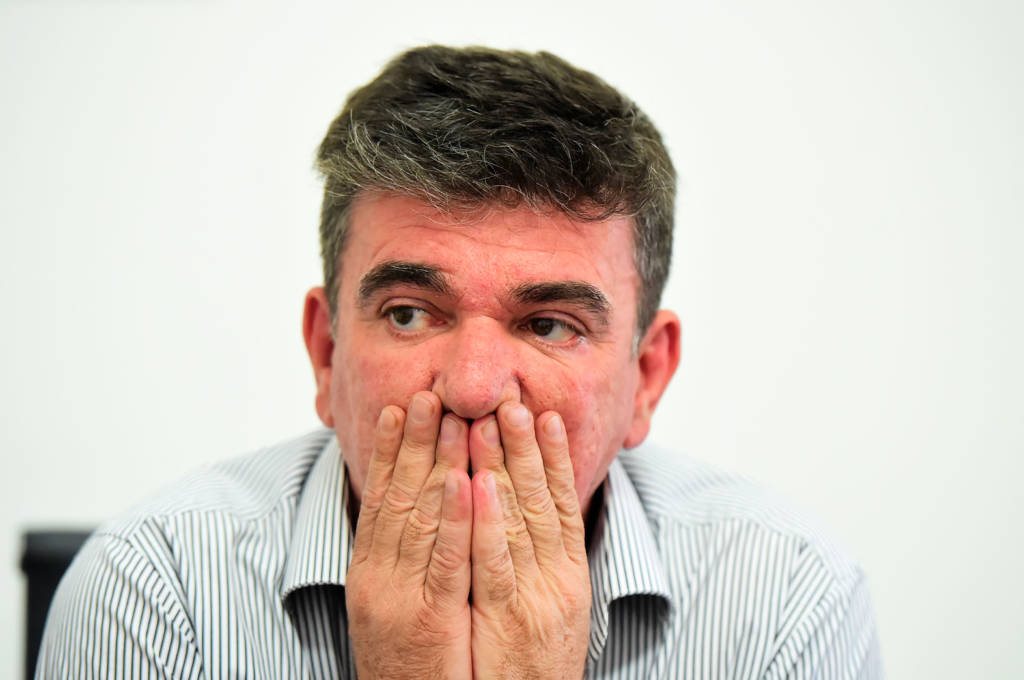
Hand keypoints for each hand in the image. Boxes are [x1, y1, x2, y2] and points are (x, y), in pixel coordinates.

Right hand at [346, 391, 473, 679]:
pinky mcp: (432, 622)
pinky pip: (447, 564)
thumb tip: (416, 512)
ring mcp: (401, 600)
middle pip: (397, 498)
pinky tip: (468, 484)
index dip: (388, 451)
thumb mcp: (393, 607)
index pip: (379, 499)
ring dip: (436, 465)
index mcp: (368, 573)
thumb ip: (399, 561)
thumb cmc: (406, 668)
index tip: (400, 408)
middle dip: (412, 443)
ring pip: (420, 520)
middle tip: (427, 394)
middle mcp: (378, 580)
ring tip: (450, 419)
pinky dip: (456, 521)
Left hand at [468, 402, 591, 679]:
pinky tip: (476, 485)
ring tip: (495, 420)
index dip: (554, 457)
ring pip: (520, 520)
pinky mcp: (511, 621)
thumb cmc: (537, 674)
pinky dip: (487, 522)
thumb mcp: (553, 615)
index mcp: (570, 576)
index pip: (562, 503)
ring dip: (507, 466)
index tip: (543, 416)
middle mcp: (559, 581)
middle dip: (527, 447)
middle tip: (513, 400)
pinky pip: (495, 564)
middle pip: (543, 501)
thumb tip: (526, 522)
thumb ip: (545, 569)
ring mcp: (538, 599)